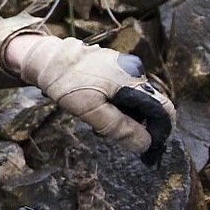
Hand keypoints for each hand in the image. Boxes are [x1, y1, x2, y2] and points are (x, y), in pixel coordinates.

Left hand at [3, 33, 174, 163]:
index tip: (150, 151)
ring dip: (124, 116)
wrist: (45, 58)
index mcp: (133, 81)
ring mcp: (124, 66)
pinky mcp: (113, 66)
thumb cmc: (66, 84)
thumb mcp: (92, 111)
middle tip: (112, 137)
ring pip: (135, 100)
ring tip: (99, 124)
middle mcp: (135, 70)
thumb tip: (145, 144)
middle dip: (136, 126)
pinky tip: (97, 109)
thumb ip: (120, 128)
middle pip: (149, 106)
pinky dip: (116, 105)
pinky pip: (124, 91)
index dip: (160, 132)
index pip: (163, 110)